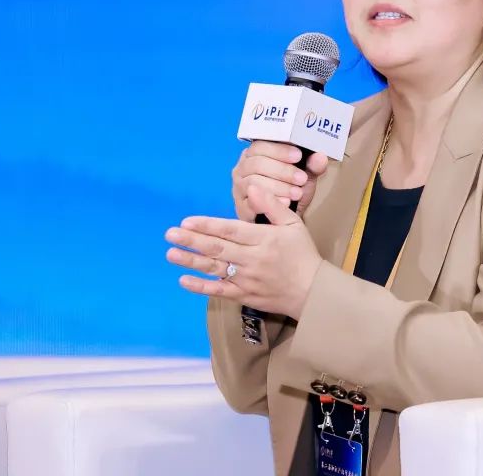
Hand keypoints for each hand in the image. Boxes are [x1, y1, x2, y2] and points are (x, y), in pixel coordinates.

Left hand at [166, 183, 323, 318]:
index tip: (187, 221)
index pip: (230, 230)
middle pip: (217, 248)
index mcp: (263, 239)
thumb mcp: (293, 223)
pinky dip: (201, 287)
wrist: (312, 291)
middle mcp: (252, 259)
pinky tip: (183, 280)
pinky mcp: (244, 295)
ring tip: (170, 253)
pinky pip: (219, 290)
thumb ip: (272, 205)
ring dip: (191, 261)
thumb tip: (253, 187)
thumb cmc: (302, 253)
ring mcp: (246, 279)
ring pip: (214, 268)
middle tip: (170, 233)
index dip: (207, 225)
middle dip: (192, 240)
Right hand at [232, 141, 329, 220]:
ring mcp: (239, 186)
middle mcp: (243, 167)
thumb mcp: (306, 176)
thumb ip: (313, 166)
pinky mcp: (240, 206)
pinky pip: (251, 202)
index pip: (260, 145)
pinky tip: (286, 204)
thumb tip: (320, 157)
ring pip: (254, 182)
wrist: (285, 218)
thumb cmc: (292, 190)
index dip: (279, 150)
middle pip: (257, 163)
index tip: (298, 156)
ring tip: (297, 193)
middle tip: (302, 179)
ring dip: (279, 187)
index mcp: (256, 154)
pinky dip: (270, 202)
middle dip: (283, 170)